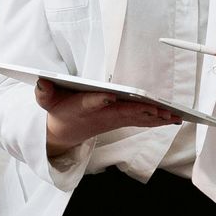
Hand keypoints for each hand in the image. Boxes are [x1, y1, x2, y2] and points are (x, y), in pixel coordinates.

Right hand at [36, 80, 178, 157]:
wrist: (63, 133)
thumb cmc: (58, 109)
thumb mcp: (46, 101)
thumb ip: (44, 92)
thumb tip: (41, 81)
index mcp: (81, 107)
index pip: (91, 102)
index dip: (100, 100)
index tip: (109, 95)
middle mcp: (100, 115)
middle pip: (122, 112)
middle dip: (140, 111)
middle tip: (159, 109)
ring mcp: (112, 120)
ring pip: (136, 118)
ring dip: (156, 117)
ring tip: (174, 115)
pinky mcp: (120, 121)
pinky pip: (141, 121)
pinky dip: (157, 120)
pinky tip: (173, 118)